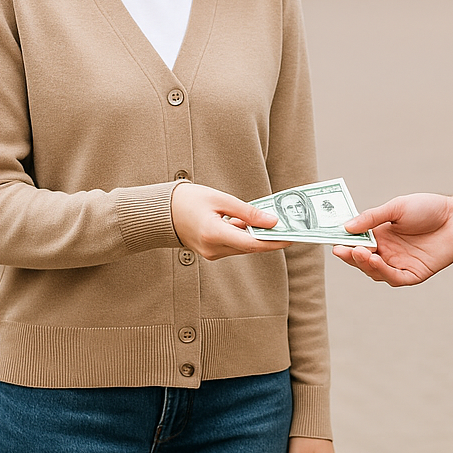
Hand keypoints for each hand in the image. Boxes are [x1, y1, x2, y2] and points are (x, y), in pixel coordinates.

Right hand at [171, 183, 288, 259]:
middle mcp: (212, 248)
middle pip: (249, 247)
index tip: (291, 237)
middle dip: (269, 239)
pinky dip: (245, 237)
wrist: (161, 212)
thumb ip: (247, 212)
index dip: (273, 242)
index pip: (250, 244)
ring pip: (243, 247)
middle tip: (289, 228)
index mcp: (213, 233)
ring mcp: (211, 253)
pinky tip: (252, 225)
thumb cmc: (188, 200)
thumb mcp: (220, 199)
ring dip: (257, 237)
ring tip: (274, 224)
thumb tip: (272, 222)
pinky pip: (234, 246)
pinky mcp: (211, 252)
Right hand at [331, 193, 452, 285]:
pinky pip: (394, 278)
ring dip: (365, 264)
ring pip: (375, 272)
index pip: (356, 243)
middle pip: (363, 260)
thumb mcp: (396, 208)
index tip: (332, 241)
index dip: (344, 243)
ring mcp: (400, 265)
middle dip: (351, 256)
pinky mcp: (413, 274)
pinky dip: (383, 272)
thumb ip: (371, 217)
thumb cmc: (428, 209)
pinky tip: (375, 261)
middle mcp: (387, 252)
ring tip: (358, 253)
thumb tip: (345, 227)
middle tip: (340, 250)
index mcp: (380, 236)